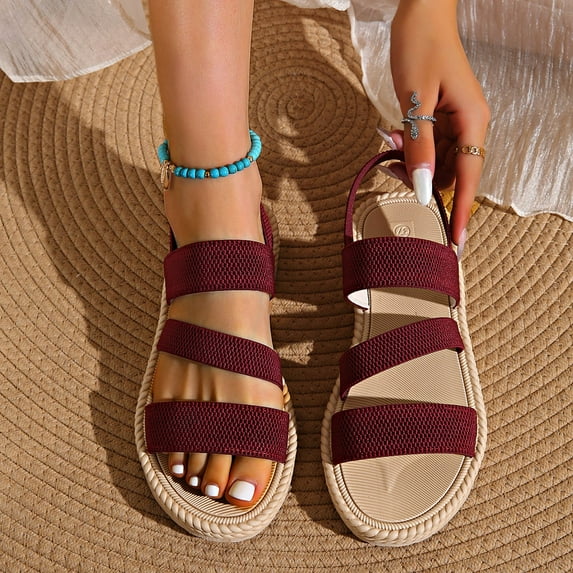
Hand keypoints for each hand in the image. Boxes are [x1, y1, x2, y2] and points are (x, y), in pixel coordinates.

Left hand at [389, 0, 489, 243]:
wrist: (421, 14)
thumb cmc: (421, 48)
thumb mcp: (415, 103)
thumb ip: (420, 148)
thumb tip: (424, 190)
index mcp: (473, 121)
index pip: (469, 178)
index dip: (461, 212)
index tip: (455, 243)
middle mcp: (470, 125)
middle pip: (450, 174)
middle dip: (421, 179)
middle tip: (393, 167)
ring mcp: (456, 123)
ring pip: (436, 164)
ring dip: (411, 164)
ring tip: (390, 143)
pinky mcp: (441, 119)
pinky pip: (428, 148)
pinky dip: (410, 150)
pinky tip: (394, 136)